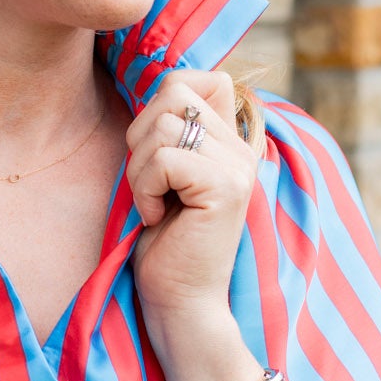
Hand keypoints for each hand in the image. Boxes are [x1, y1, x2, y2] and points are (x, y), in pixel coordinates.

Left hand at [126, 69, 257, 346]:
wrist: (179, 303)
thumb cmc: (162, 244)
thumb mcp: (161, 175)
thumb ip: (167, 131)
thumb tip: (154, 85)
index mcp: (229, 141)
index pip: (198, 77)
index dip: (160, 101)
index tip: (154, 156)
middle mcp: (241, 148)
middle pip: (173, 92)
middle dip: (140, 137)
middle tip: (149, 185)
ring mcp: (238, 166)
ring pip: (163, 124)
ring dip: (139, 170)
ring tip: (154, 205)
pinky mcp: (226, 188)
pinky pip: (165, 159)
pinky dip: (146, 190)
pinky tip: (158, 218)